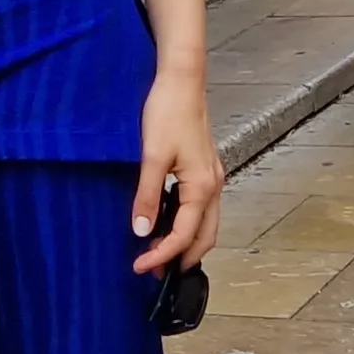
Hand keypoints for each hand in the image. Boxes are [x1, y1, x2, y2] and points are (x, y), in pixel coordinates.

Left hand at [131, 70, 222, 276]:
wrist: (181, 80)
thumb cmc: (169, 111)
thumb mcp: (152, 155)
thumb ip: (147, 195)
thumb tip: (142, 230)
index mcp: (202, 187)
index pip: (184, 236)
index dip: (162, 256)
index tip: (140, 267)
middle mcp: (213, 186)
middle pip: (204, 238)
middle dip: (181, 259)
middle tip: (153, 272)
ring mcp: (211, 178)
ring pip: (205, 224)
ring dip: (186, 243)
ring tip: (159, 253)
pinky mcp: (204, 169)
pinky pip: (200, 208)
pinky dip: (186, 224)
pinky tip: (166, 222)